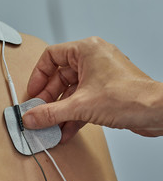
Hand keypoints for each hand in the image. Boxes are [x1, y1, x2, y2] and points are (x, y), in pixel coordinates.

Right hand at [23, 36, 162, 142]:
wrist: (158, 112)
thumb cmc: (130, 97)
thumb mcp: (81, 106)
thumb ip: (51, 113)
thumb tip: (31, 117)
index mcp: (86, 50)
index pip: (51, 56)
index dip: (38, 75)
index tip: (33, 92)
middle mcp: (92, 59)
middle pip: (59, 77)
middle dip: (49, 98)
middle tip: (39, 112)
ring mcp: (99, 75)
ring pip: (71, 91)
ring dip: (60, 110)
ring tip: (50, 125)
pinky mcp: (105, 91)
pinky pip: (82, 100)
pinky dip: (73, 114)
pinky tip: (65, 130)